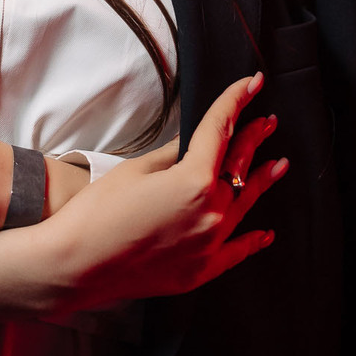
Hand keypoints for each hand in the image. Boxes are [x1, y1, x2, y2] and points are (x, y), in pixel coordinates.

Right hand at [0, 72, 286, 320]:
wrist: (75, 265)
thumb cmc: (96, 213)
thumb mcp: (134, 171)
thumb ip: (171, 156)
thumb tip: (191, 144)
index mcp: (193, 181)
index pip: (220, 131)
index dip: (235, 103)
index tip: (251, 85)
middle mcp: (210, 213)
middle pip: (239, 166)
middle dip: (253, 139)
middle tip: (267, 121)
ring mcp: (209, 245)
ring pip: (245, 206)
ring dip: (261, 181)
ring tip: (279, 163)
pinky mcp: (200, 271)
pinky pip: (236, 252)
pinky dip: (252, 240)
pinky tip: (265, 233)